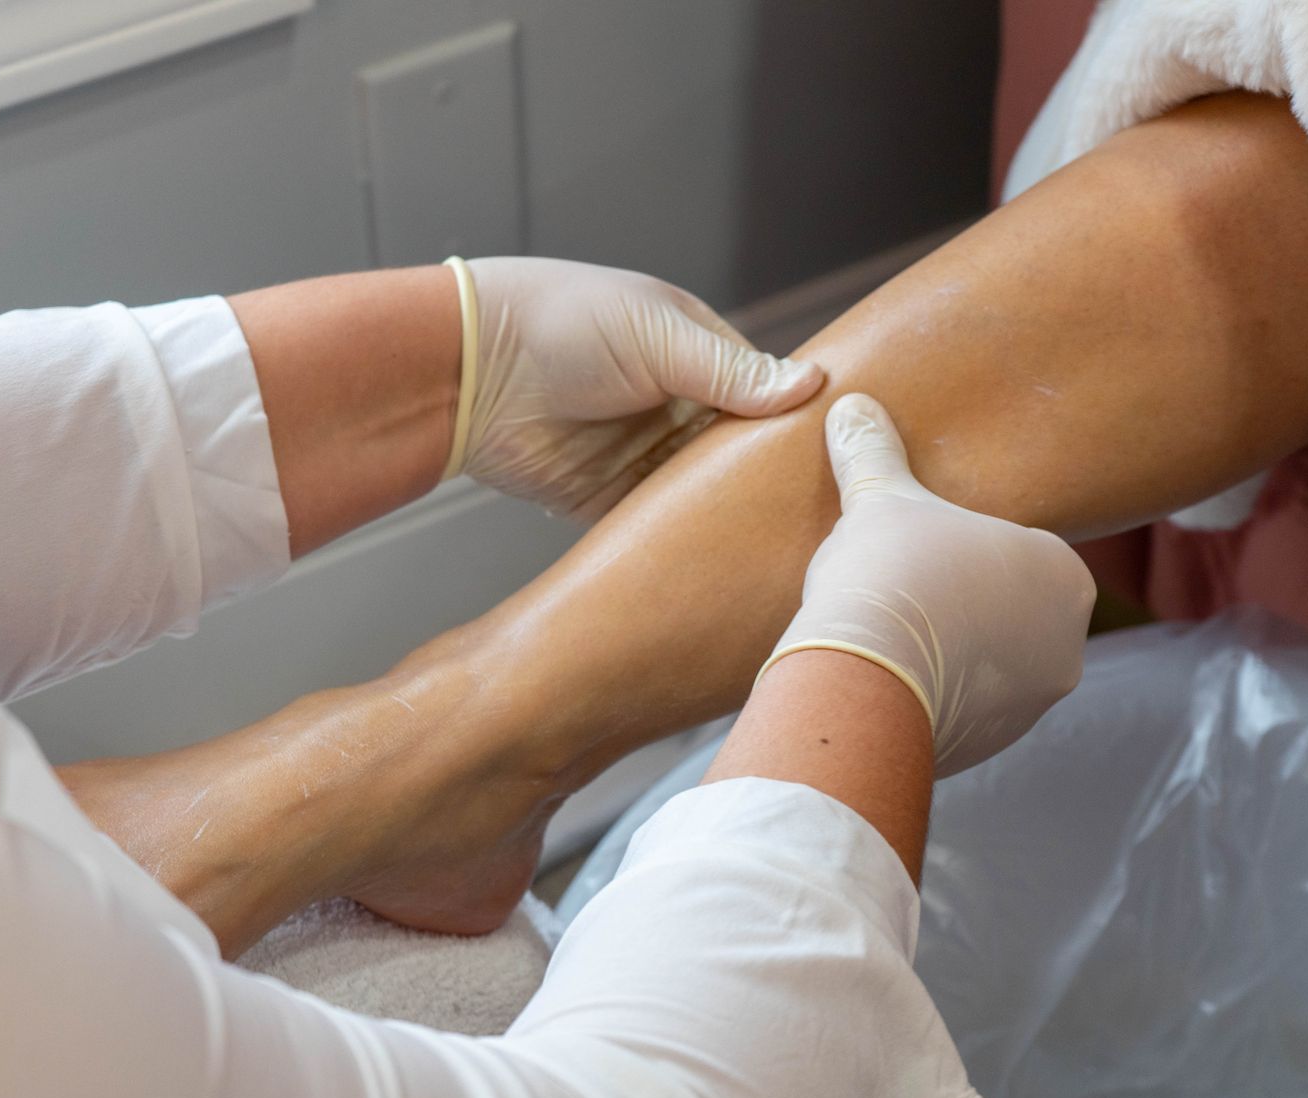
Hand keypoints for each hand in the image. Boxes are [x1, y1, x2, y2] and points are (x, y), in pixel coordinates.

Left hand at [450, 257, 823, 517]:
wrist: (467, 369)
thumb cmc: (561, 324)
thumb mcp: (657, 336)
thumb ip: (729, 372)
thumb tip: (810, 387)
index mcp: (693, 355)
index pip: (764, 397)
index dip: (796, 426)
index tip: (840, 458)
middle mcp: (673, 407)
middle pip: (738, 455)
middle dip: (767, 480)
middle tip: (821, 516)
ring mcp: (642, 456)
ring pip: (701, 496)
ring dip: (726, 517)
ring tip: (782, 551)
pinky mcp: (607, 500)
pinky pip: (653, 527)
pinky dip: (677, 542)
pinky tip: (717, 564)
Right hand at [764, 394, 1095, 774]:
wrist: (863, 679)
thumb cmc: (891, 574)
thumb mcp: (880, 499)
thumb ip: (873, 451)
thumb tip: (852, 404)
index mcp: (1065, 575)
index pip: (1020, 552)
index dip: (966, 549)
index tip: (925, 550)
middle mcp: (1066, 645)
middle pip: (1008, 611)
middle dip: (964, 604)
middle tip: (904, 588)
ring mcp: (1030, 705)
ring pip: (988, 666)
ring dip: (949, 653)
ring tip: (890, 634)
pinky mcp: (986, 748)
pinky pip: (961, 712)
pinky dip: (930, 695)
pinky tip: (886, 676)